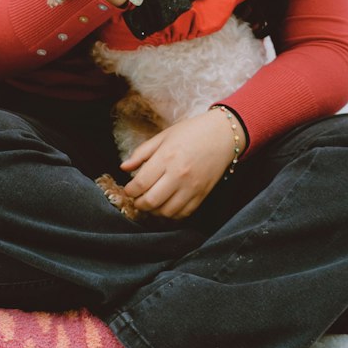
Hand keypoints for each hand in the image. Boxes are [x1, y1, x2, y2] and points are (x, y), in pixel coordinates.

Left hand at [120, 110, 237, 218]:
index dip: (130, 191)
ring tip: (151, 203)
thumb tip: (124, 167)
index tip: (129, 189)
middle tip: (136, 199)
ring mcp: (192, 187)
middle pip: (151, 202)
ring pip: (166, 212)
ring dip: (154, 211)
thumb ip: (142, 153)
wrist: (223, 135)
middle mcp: (179, 175)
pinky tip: (166, 205)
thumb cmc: (192, 132)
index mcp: (166, 158)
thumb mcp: (163, 136)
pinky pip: (183, 214)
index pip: (140, 184)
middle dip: (138, 204)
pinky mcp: (202, 195)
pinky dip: (171, 214)